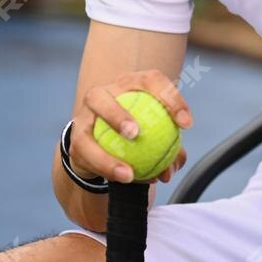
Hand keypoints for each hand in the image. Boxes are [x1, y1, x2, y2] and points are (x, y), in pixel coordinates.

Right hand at [70, 69, 193, 185]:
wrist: (102, 144)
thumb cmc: (138, 132)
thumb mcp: (157, 133)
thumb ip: (170, 148)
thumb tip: (174, 164)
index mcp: (129, 84)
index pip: (151, 81)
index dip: (170, 98)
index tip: (186, 124)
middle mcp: (102, 94)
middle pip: (101, 97)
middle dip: (116, 115)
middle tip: (136, 134)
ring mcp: (85, 117)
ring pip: (87, 134)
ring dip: (107, 154)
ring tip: (129, 172)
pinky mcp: (76, 140)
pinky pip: (89, 155)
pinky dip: (108, 168)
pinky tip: (127, 179)